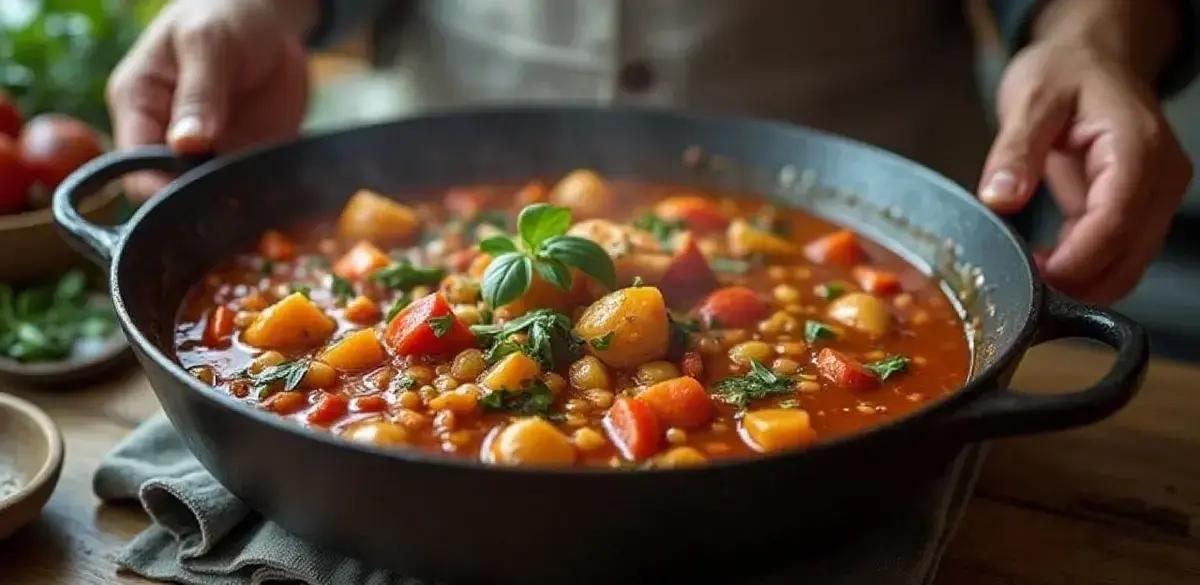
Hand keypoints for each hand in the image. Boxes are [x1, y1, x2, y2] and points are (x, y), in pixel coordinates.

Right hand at [106, 0, 315, 198]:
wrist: (270, 19)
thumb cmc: (223, 16)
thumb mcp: (208, 43)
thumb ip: (199, 92)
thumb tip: (185, 143)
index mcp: (139, 106)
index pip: (133, 167)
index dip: (158, 190)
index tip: (192, 200)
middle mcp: (167, 138)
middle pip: (169, 192)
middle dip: (199, 208)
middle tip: (234, 213)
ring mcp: (208, 152)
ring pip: (212, 199)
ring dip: (236, 210)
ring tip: (263, 218)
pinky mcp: (245, 158)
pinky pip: (251, 191)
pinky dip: (267, 202)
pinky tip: (286, 210)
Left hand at [978, 0, 1193, 304]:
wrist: (1091, 58)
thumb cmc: (1065, 72)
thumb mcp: (1030, 99)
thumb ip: (1016, 150)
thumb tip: (1000, 199)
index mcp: (1137, 147)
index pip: (1116, 219)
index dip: (1077, 260)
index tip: (1035, 277)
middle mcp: (1159, 176)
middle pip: (1131, 254)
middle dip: (1080, 281)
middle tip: (1024, 286)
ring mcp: (1154, 194)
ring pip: (1130, 262)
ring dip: (1083, 280)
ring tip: (1029, 273)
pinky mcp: (1138, 206)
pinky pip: (1119, 252)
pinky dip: (1085, 268)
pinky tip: (1045, 264)